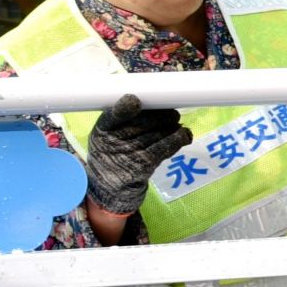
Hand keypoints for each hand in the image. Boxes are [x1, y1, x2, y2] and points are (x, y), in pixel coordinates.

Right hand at [85, 94, 192, 213]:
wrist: (111, 185)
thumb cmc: (112, 151)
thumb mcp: (108, 134)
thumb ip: (122, 118)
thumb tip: (147, 101)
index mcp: (101, 130)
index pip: (110, 117)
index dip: (123, 109)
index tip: (134, 100)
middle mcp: (113, 143)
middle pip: (141, 123)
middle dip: (160, 115)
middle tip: (171, 112)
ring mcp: (129, 155)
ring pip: (156, 134)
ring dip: (171, 126)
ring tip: (176, 122)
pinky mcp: (145, 165)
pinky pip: (164, 148)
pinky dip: (178, 139)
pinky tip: (185, 134)